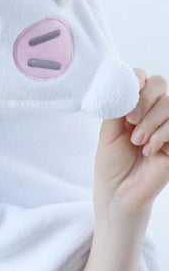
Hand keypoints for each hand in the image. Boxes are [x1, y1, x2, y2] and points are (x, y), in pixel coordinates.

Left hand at [94, 69, 168, 220]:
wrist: (118, 192)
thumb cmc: (111, 162)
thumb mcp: (108, 129)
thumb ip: (118, 106)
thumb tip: (125, 85)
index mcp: (134, 106)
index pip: (143, 78)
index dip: (137, 80)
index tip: (126, 96)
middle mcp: (153, 113)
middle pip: (160, 84)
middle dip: (144, 100)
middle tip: (130, 121)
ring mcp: (167, 127)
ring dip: (151, 121)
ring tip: (137, 140)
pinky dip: (161, 134)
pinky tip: (148, 149)